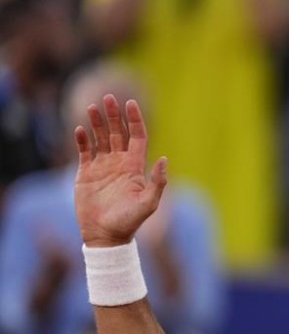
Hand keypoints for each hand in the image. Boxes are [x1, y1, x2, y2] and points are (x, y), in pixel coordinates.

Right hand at [74, 96, 166, 247]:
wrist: (105, 235)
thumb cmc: (129, 221)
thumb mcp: (148, 203)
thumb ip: (157, 182)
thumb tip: (164, 158)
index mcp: (135, 166)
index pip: (137, 136)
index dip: (135, 119)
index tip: (131, 103)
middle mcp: (119, 163)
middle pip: (118, 132)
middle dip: (114, 115)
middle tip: (109, 97)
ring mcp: (102, 167)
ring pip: (100, 138)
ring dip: (97, 122)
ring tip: (93, 107)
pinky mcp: (85, 173)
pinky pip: (84, 151)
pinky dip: (82, 139)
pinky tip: (80, 129)